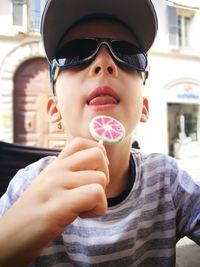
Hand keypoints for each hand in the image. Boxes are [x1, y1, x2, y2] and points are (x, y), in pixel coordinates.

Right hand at [0, 137, 108, 265]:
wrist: (8, 238)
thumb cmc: (35, 214)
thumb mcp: (51, 186)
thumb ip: (70, 174)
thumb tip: (98, 170)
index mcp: (55, 165)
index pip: (81, 142)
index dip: (98, 155)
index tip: (94, 173)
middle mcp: (56, 170)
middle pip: (97, 154)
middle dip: (105, 175)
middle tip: (91, 193)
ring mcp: (56, 185)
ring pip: (100, 178)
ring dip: (100, 198)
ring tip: (82, 208)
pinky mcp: (59, 204)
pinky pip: (95, 194)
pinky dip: (97, 209)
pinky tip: (81, 216)